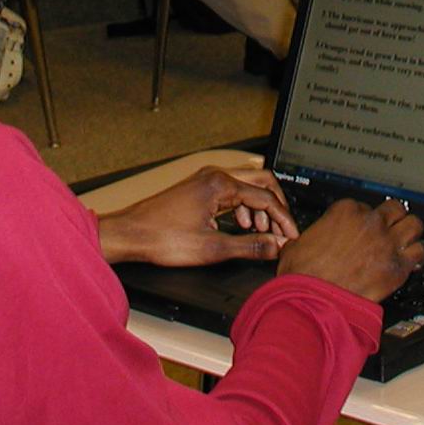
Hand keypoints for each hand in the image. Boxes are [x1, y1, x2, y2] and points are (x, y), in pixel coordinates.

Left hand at [98, 166, 298, 267]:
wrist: (131, 233)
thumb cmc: (162, 238)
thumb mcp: (213, 249)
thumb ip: (250, 246)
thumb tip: (276, 246)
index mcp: (220, 184)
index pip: (266, 197)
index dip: (284, 219)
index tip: (292, 237)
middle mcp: (214, 175)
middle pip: (261, 182)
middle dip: (276, 207)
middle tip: (283, 231)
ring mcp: (205, 180)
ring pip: (246, 186)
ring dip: (259, 209)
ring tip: (261, 233)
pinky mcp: (199, 188)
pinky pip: (232, 192)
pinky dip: (243, 208)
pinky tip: (241, 227)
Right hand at [276, 197, 423, 302]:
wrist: (315, 299)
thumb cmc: (304, 274)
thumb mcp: (299, 243)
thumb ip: (313, 235)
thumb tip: (310, 242)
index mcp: (345, 211)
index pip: (363, 204)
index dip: (362, 218)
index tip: (361, 228)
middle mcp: (370, 222)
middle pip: (394, 208)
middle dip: (393, 218)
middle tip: (389, 227)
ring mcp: (387, 243)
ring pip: (414, 225)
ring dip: (410, 232)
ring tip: (404, 240)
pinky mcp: (398, 266)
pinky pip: (420, 253)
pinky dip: (416, 256)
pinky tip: (410, 261)